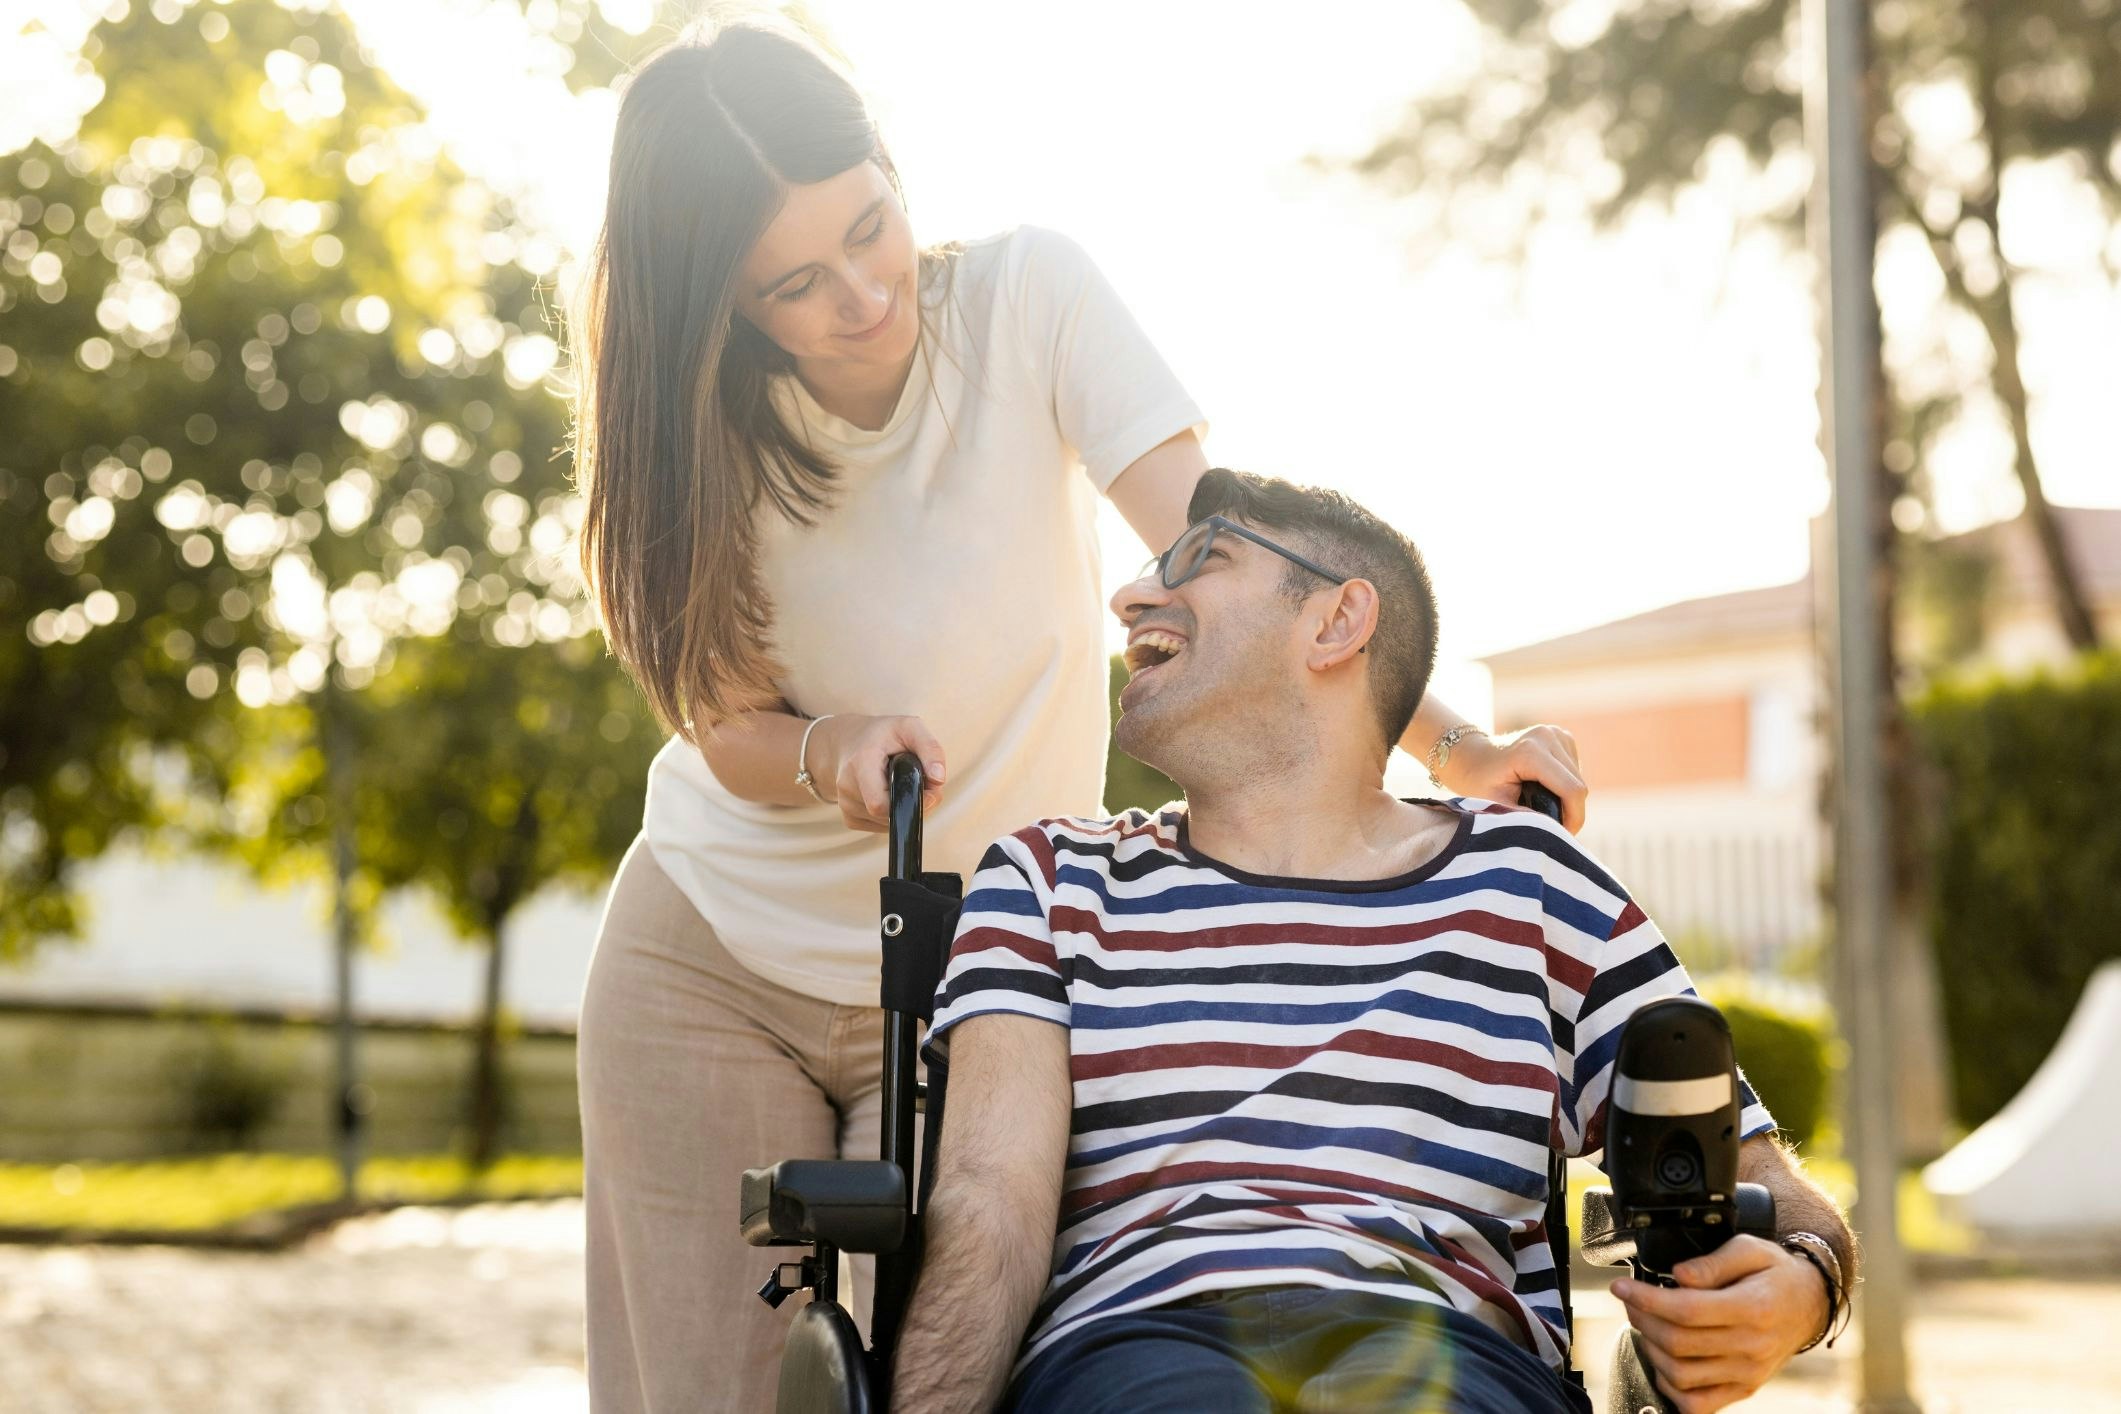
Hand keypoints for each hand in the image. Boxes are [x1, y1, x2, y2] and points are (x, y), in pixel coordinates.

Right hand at [813, 715, 946, 832]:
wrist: (849, 741)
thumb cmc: (883, 734)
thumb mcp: (909, 727)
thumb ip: (930, 749)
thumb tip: (939, 780)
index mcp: (860, 763)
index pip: (879, 804)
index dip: (909, 803)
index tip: (930, 791)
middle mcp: (847, 787)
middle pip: (888, 815)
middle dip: (912, 803)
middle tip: (918, 782)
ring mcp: (846, 806)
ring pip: (888, 823)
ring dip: (903, 808)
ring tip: (900, 783)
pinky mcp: (849, 819)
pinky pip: (880, 827)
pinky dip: (892, 815)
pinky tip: (888, 793)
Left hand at [1439, 725, 1587, 832]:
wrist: (1471, 756)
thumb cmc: (1479, 783)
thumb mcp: (1496, 805)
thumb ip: (1525, 818)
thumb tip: (1555, 832)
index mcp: (1530, 752)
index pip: (1571, 789)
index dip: (1574, 817)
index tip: (1563, 835)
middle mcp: (1547, 736)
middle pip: (1578, 784)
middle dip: (1571, 811)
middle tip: (1553, 827)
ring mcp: (1556, 732)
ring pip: (1579, 777)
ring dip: (1569, 798)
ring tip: (1544, 807)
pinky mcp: (1561, 735)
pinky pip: (1575, 768)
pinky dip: (1566, 784)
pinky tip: (1545, 788)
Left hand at [1611, 1235, 1831, 1413]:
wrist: (1810, 1304)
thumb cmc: (1776, 1273)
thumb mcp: (1750, 1249)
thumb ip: (1713, 1262)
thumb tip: (1679, 1276)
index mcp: (1754, 1308)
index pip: (1686, 1311)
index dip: (1646, 1299)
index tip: (1620, 1286)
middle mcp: (1752, 1347)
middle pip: (1678, 1343)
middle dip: (1642, 1319)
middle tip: (1630, 1300)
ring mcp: (1748, 1374)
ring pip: (1681, 1375)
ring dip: (1651, 1349)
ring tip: (1645, 1324)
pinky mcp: (1744, 1389)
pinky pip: (1698, 1404)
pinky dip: (1670, 1387)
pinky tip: (1662, 1360)